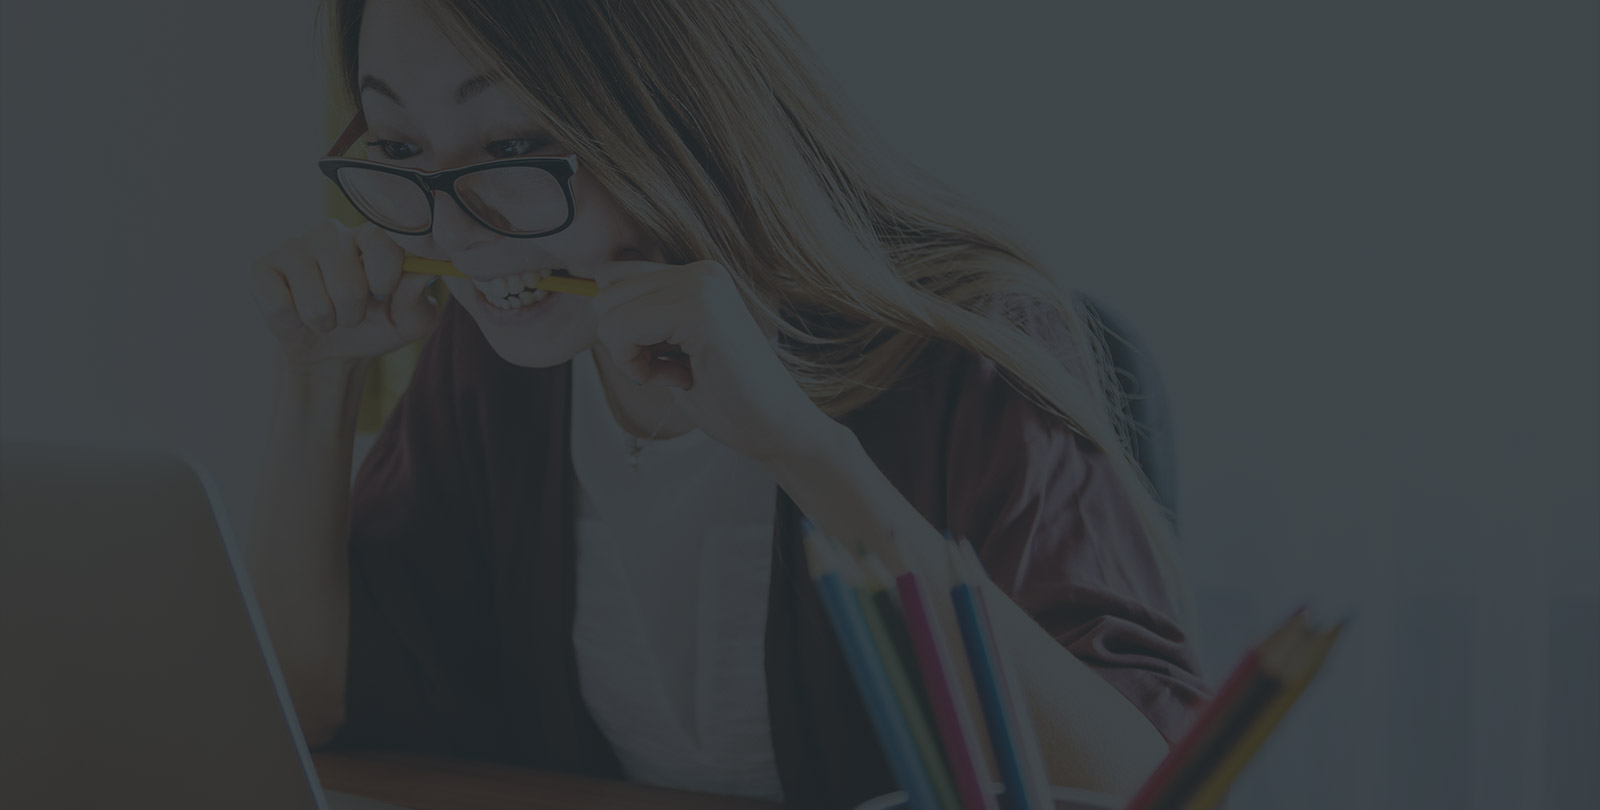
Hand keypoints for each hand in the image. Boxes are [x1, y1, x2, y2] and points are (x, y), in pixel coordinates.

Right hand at [247, 219, 441, 371]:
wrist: (330, 350)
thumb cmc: (374, 326)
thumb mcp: (408, 322)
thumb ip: (418, 299)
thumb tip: (422, 274)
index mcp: (369, 236)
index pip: (381, 241)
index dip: (385, 277)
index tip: (383, 293)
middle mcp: (329, 232)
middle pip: (347, 285)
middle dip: (353, 314)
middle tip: (351, 313)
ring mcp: (292, 246)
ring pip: (315, 303)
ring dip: (325, 322)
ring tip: (326, 315)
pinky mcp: (261, 268)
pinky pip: (279, 305)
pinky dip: (293, 323)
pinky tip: (295, 313)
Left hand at [587, 258, 842, 466]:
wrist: (776, 430)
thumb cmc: (726, 398)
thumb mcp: (673, 348)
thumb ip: (643, 318)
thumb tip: (591, 295)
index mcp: (698, 275)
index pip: (614, 276)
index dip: (621, 326)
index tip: (660, 357)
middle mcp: (701, 271)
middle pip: (605, 290)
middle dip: (622, 340)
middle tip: (667, 368)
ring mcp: (702, 287)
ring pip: (608, 310)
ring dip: (629, 355)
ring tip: (676, 373)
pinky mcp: (700, 312)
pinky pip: (622, 329)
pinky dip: (636, 366)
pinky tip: (678, 379)